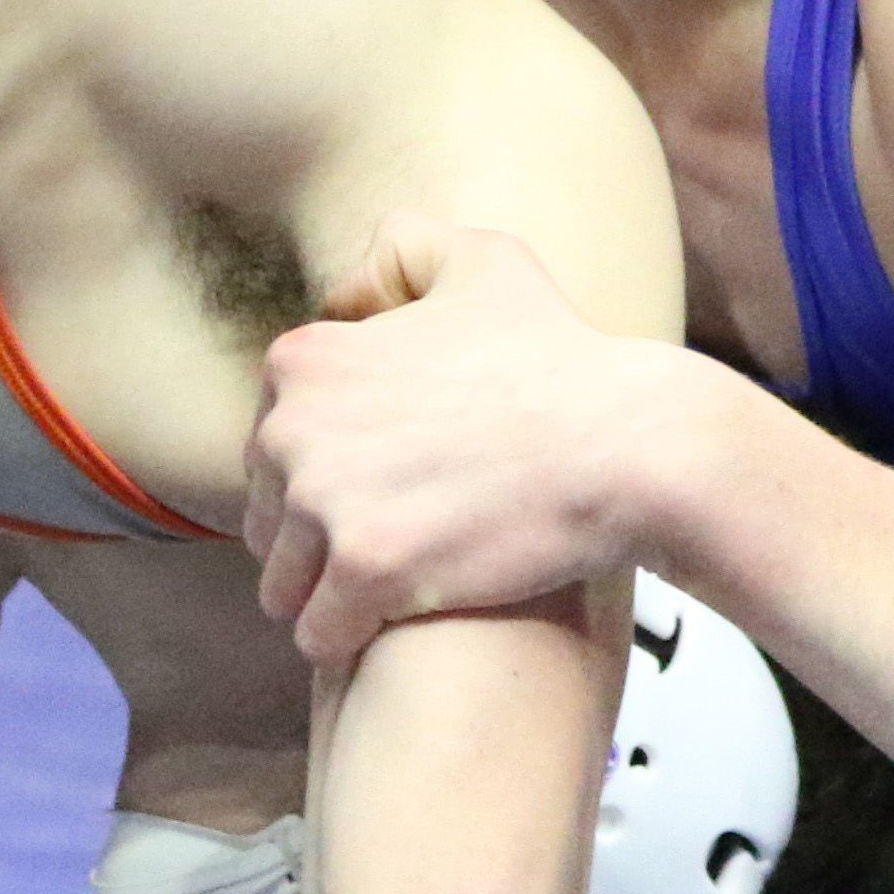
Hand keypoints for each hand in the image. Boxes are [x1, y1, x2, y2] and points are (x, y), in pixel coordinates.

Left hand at [245, 219, 691, 669]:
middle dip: (315, 541)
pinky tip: (389, 629)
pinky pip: (317, 634)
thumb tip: (344, 295)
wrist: (626, 443)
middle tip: (390, 544)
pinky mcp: (366, 569)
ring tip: (386, 594)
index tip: (380, 489)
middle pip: (267, 518)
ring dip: (325, 597)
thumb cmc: (561, 359)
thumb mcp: (480, 261)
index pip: (268, 448)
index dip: (323, 476)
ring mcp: (326, 501)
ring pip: (282, 584)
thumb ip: (399, 253)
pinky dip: (346, 640)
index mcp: (305, 362)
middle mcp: (295, 428)